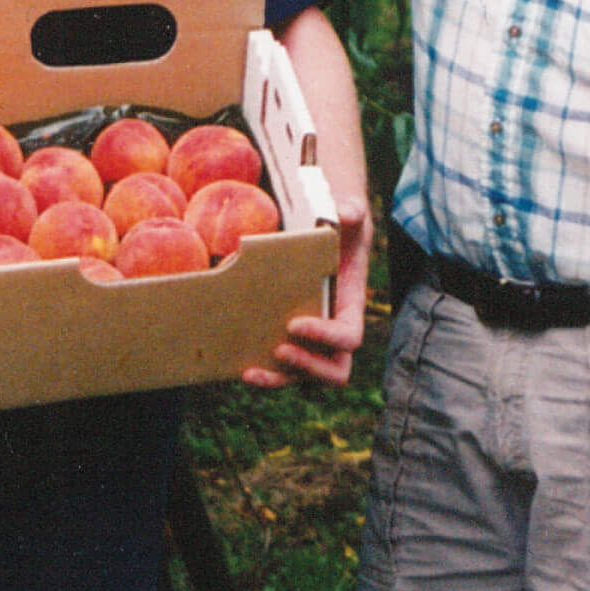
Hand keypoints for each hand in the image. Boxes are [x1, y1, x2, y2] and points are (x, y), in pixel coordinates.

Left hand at [243, 195, 371, 388]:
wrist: (323, 228)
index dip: (328, 338)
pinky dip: (263, 371)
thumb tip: (344, 212)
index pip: (349, 336)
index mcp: (351, 306)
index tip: (296, 323)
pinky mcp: (288, 337)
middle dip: (308, 366)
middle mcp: (334, 330)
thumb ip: (350, 211)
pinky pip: (279, 366)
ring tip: (249, 372)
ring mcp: (311, 339)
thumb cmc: (340, 222)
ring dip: (278, 379)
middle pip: (334, 370)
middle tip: (279, 348)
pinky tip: (238, 366)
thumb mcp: (349, 212)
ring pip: (302, 375)